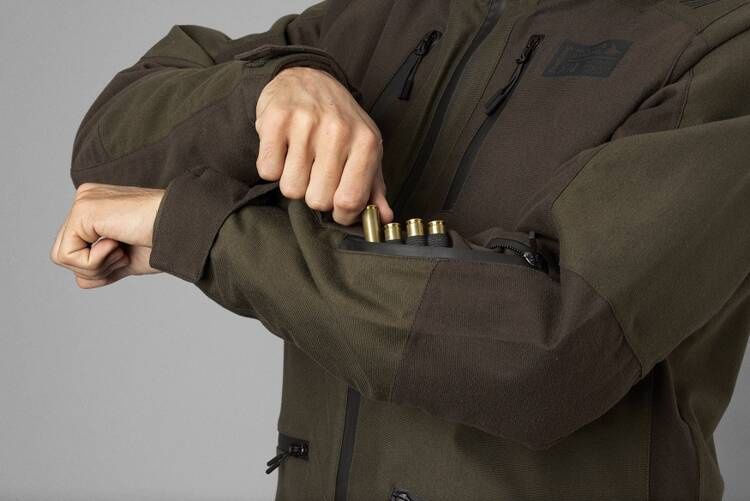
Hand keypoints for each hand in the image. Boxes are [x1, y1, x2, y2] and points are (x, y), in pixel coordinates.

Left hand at [50, 183, 163, 288]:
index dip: (99, 266)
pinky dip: (94, 262)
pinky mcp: (83, 210)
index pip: (75, 249)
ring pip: (62, 256)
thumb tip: (81, 280)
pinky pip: (67, 254)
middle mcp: (86, 198)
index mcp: (97, 206)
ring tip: (121, 250)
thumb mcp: (129, 259)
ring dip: (95, 266)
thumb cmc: (164, 241)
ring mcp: (83, 202)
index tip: (127, 255)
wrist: (183, 228)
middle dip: (95, 268)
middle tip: (124, 255)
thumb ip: (104, 266)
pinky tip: (117, 244)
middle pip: (64, 253)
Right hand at [256, 66, 392, 224]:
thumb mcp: (364, 149)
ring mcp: (306, 123)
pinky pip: (267, 171)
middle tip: (316, 175)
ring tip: (300, 160)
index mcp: (367, 142)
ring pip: (291, 189)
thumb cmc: (340, 122)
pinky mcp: (276, 119)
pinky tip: (283, 151)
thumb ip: (374, 187)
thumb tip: (383, 219)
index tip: (337, 207)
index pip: (351, 201)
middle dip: (314, 195)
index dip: (341, 214)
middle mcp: (339, 131)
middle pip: (318, 200)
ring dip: (292, 182)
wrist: (308, 78)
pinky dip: (272, 168)